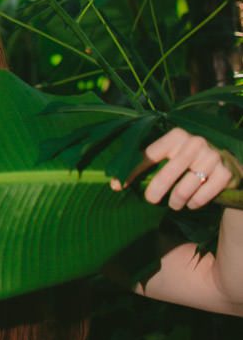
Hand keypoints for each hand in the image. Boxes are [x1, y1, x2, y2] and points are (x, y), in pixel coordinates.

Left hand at [110, 127, 234, 209]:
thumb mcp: (165, 156)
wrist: (224, 162)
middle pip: (167, 174)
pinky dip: (194, 203)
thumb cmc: (184, 159)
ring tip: (174, 204)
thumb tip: (115, 184)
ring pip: (185, 189)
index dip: (132, 172)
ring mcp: (212, 157)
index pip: (149, 155)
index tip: (118, 186)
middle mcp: (195, 143)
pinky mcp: (225, 172)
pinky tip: (191, 203)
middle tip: (151, 200)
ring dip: (176, 201)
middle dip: (155, 191)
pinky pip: (203, 195)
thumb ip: (140, 165)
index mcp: (176, 136)